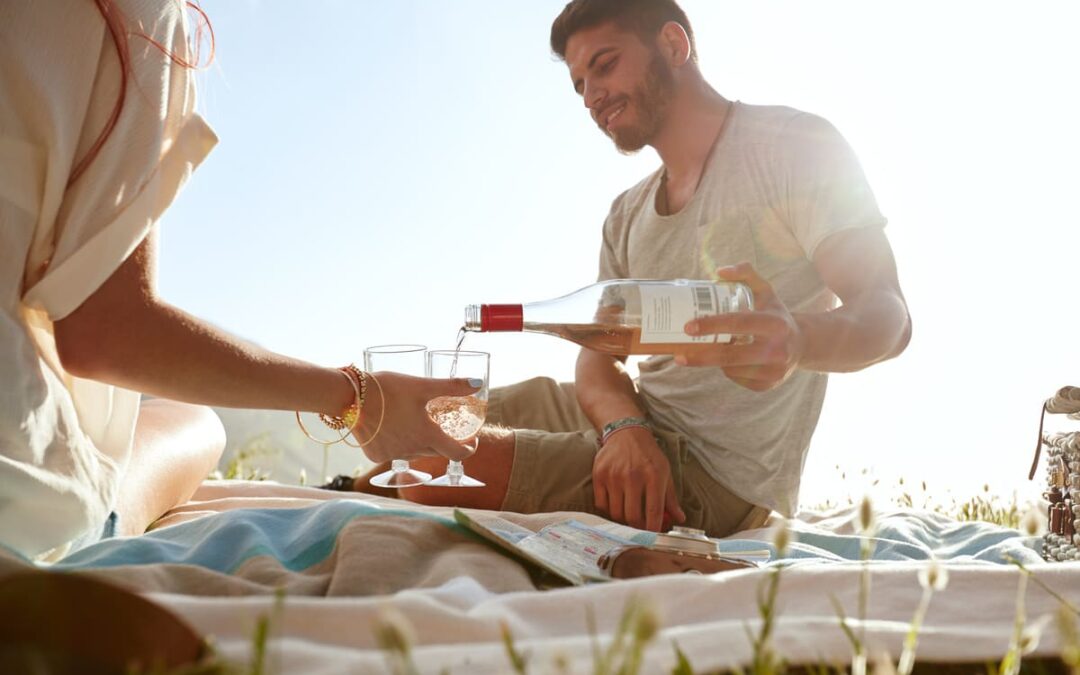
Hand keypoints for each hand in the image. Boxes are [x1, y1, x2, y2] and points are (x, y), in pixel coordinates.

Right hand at [353, 372, 478, 462]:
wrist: (349, 397)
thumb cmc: (388, 389)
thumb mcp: (422, 386)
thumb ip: (451, 386)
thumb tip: (479, 382)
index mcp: (427, 436)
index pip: (457, 453)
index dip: (468, 449)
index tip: (471, 441)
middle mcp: (412, 450)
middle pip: (436, 451)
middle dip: (442, 440)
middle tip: (441, 424)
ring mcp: (392, 455)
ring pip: (414, 451)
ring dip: (419, 441)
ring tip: (415, 422)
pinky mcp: (375, 455)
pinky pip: (394, 452)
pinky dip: (397, 442)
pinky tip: (392, 427)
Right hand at [591, 427, 685, 530]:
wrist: (626, 433)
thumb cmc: (648, 455)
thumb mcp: (665, 472)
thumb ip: (671, 498)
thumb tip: (679, 518)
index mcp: (654, 476)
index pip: (654, 512)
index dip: (653, 529)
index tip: (652, 536)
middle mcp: (633, 476)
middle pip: (632, 516)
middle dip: (637, 527)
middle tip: (639, 527)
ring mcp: (614, 476)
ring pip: (616, 513)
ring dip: (622, 519)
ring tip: (628, 514)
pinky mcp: (599, 474)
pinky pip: (601, 503)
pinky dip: (608, 509)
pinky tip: (615, 503)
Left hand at [676, 262, 803, 391]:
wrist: (800, 344)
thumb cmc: (775, 314)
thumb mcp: (765, 291)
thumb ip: (745, 274)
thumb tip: (720, 271)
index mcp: (776, 324)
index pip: (738, 323)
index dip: (711, 325)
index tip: (689, 327)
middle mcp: (778, 350)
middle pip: (730, 355)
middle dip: (701, 355)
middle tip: (679, 352)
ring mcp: (774, 371)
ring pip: (730, 369)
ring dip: (714, 361)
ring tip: (703, 352)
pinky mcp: (768, 385)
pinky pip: (737, 379)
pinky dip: (727, 370)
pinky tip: (725, 361)